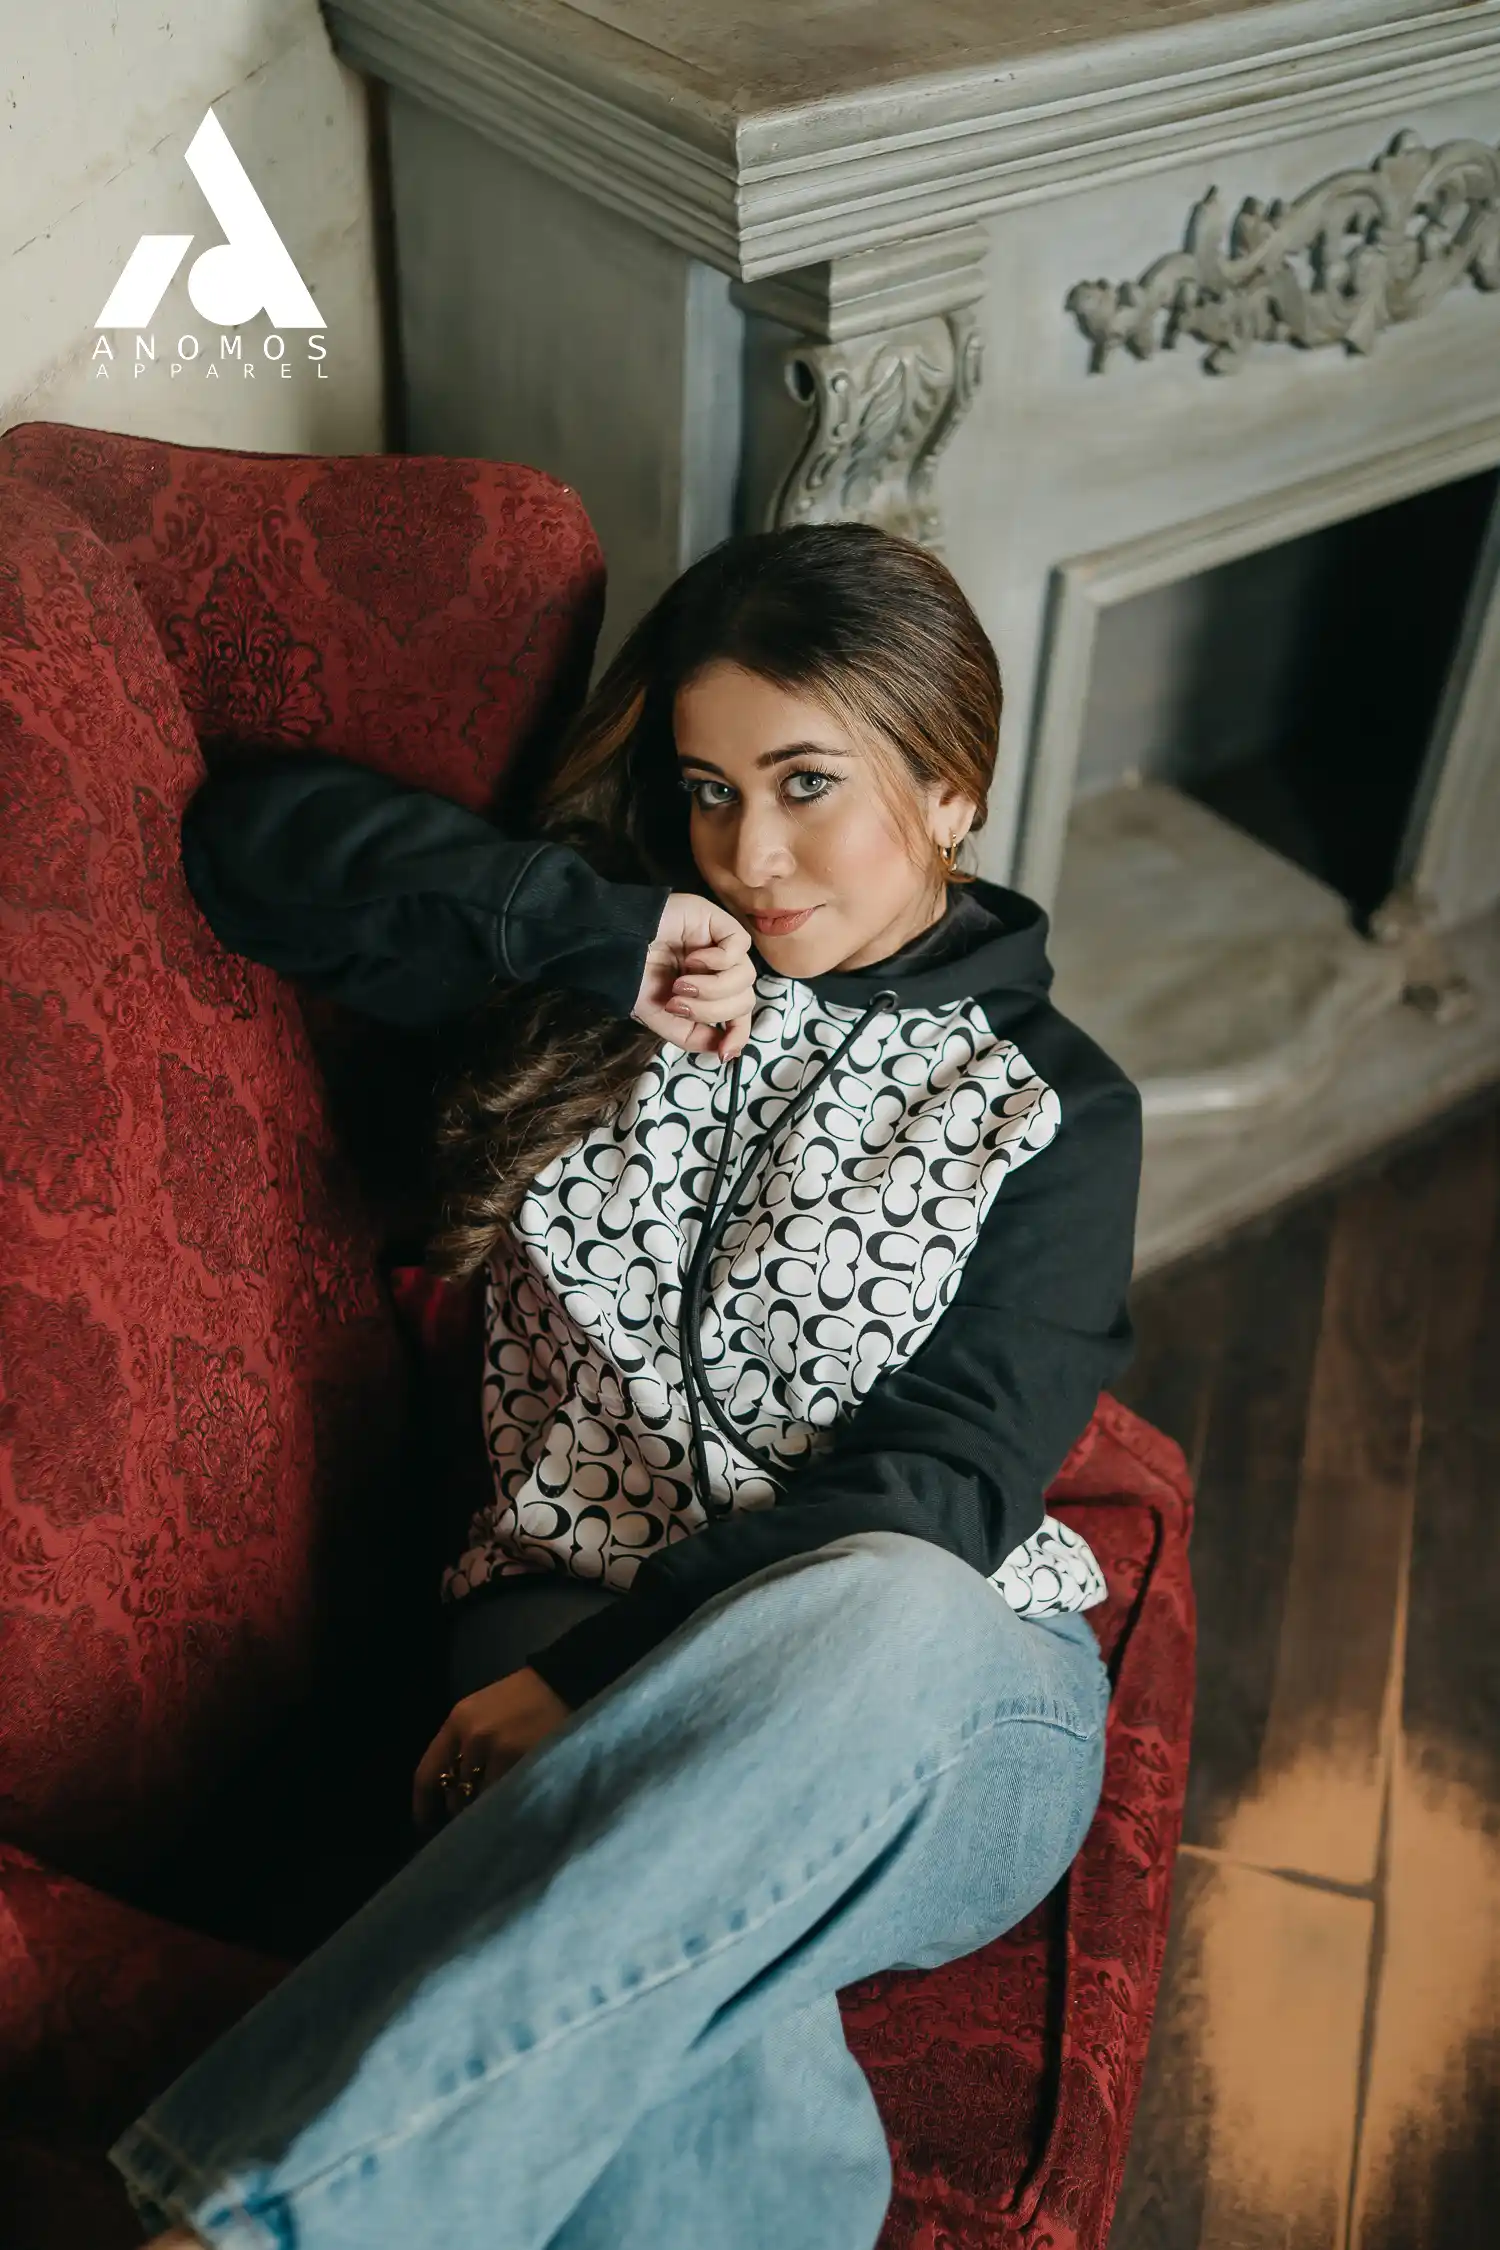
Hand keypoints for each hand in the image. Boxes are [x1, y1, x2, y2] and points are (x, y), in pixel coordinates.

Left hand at [412, 1666, 571, 1827]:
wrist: (565, 1683)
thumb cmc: (521, 1700)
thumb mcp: (481, 1713)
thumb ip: (463, 1746)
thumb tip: (452, 1791)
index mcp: (457, 1722)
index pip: (427, 1774)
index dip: (423, 1805)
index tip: (426, 1824)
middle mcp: (473, 1738)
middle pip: (454, 1793)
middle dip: (460, 1809)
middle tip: (470, 1819)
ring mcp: (500, 1752)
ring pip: (480, 1800)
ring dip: (484, 1811)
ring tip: (495, 1813)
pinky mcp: (525, 1764)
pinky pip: (505, 1799)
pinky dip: (505, 1807)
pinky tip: (513, 1808)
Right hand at [633, 893, 754, 1061]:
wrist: (613, 943)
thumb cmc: (632, 976)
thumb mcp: (661, 1017)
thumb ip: (693, 1036)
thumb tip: (724, 1049)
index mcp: (708, 992)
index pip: (739, 1015)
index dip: (738, 1035)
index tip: (725, 1052)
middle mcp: (718, 970)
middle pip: (743, 999)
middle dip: (712, 1011)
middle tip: (677, 1003)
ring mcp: (720, 945)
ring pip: (745, 976)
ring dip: (712, 988)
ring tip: (680, 983)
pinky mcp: (719, 921)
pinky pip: (740, 945)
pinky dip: (718, 960)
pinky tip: (692, 958)